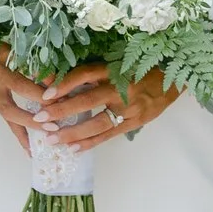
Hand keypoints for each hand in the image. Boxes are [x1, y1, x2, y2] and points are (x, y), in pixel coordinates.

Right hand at [0, 47, 48, 154]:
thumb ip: (33, 62)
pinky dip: (19, 134)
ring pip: (9, 120)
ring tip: (42, 147)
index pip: (20, 85)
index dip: (39, 93)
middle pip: (11, 110)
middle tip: (53, 127)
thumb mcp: (13, 46)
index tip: (58, 98)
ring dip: (26, 133)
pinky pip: (7, 121)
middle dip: (32, 120)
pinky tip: (30, 149)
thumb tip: (54, 83)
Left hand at [37, 63, 180, 152]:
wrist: (172, 79)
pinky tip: (74, 149)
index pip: (86, 74)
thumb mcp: (117, 62)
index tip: (45, 92)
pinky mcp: (134, 122)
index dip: (65, 82)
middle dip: (62, 110)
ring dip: (73, 132)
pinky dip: (91, 142)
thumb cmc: (139, 68)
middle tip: (40, 118)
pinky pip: (109, 134)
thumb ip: (91, 71)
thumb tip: (57, 77)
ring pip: (98, 122)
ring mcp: (129, 107)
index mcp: (115, 68)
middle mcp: (121, 87)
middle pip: (88, 99)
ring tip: (52, 140)